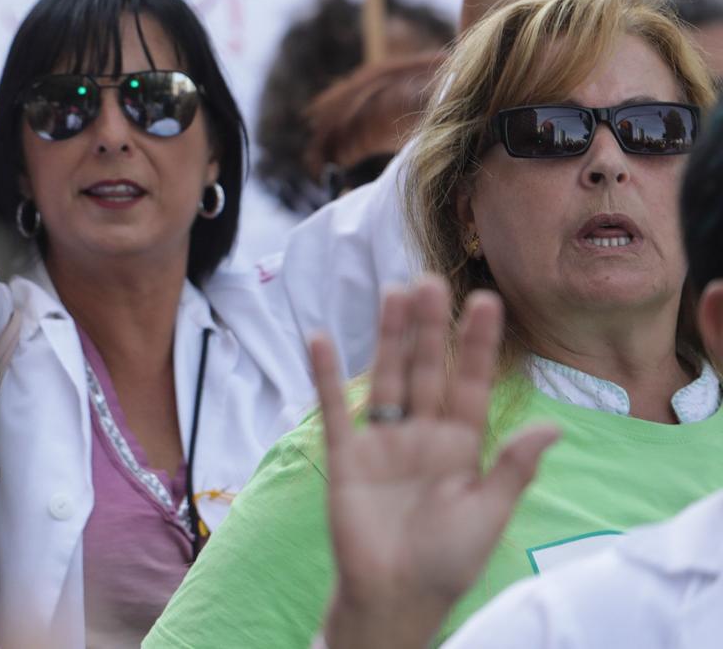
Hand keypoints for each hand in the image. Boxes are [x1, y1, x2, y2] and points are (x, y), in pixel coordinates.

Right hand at [316, 277, 558, 648]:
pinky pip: (335, 408)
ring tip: (393, 292)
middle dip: (430, 327)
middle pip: (426, 369)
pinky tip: (322, 338)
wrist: (394, 596)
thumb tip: (554, 425)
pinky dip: (326, 375)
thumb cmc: (448, 561)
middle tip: (432, 280)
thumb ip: (513, 467)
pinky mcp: (345, 456)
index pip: (472, 384)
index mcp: (461, 447)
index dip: (478, 346)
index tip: (486, 302)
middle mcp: (422, 434)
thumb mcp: (489, 514)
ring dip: (388, 336)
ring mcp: (382, 442)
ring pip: (387, 377)